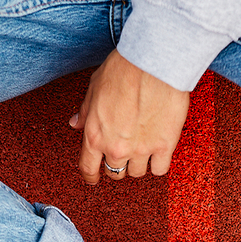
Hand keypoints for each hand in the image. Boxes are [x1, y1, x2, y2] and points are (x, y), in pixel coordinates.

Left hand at [70, 49, 189, 183]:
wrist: (153, 62)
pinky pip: (159, 169)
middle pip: (115, 172)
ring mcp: (141, 149)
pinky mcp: (164, 146)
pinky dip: (158, 163)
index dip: (90, 176)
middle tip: (123, 155)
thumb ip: (85, 112)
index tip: (93, 178)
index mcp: (95, 135)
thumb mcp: (94, 88)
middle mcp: (116, 147)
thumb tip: (76, 124)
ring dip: (138, 164)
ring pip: (137, 172)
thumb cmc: (123, 69)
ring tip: (142, 150)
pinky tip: (158, 154)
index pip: (88, 168)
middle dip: (117, 165)